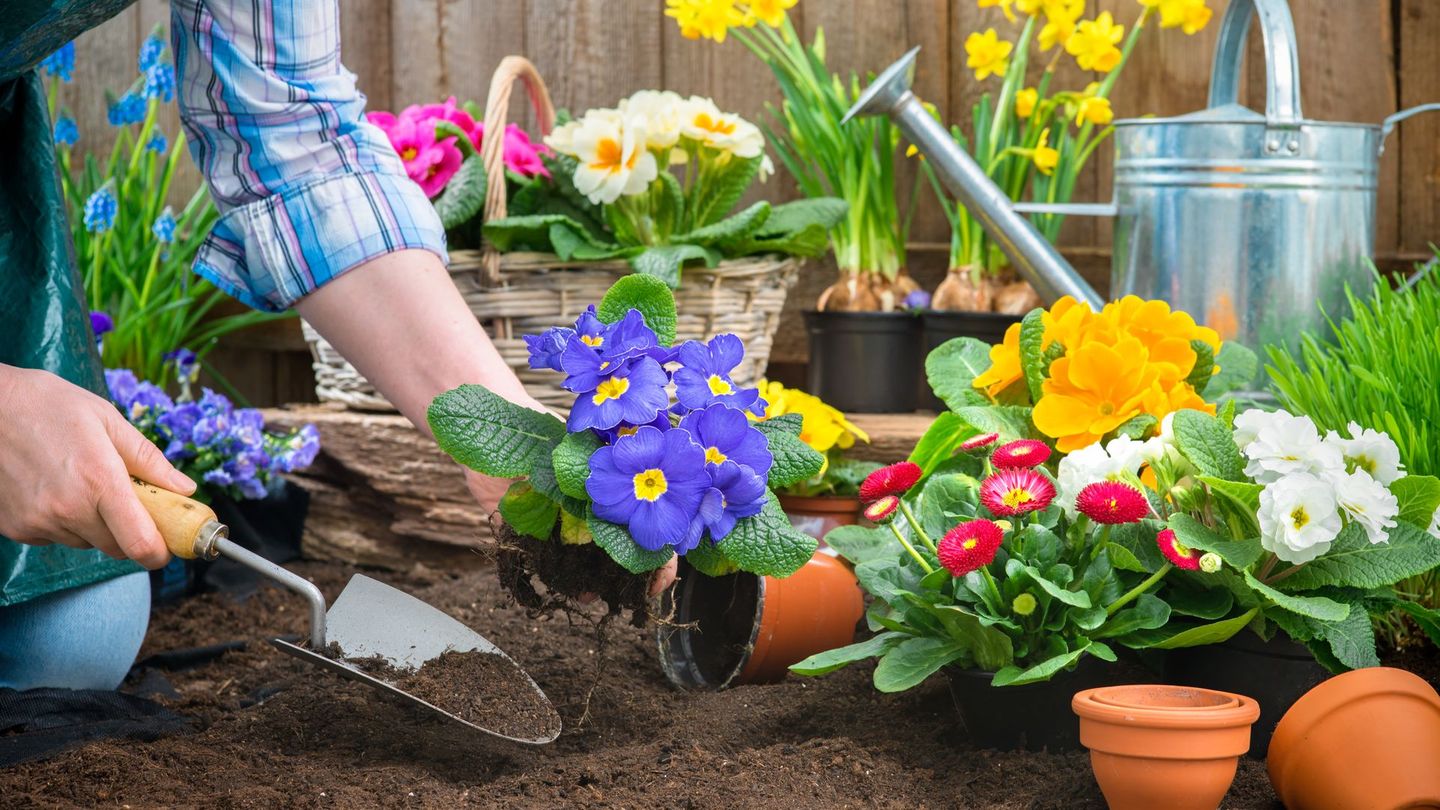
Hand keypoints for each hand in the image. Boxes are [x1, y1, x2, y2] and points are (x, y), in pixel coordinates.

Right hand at [0, 365, 195, 568]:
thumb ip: (149, 460)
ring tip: (82, 483)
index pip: (140, 544)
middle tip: (128, 501)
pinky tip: (55, 489)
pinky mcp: (16, 527)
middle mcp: (68, 509)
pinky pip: (56, 537)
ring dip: (96, 525)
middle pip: (118, 548)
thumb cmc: (48, 405)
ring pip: (87, 542)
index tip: (168, 544)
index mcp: (100, 481)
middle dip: (132, 531)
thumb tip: (184, 488)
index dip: (160, 552)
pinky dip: (64, 522)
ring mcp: (38, 522)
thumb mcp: (108, 420)